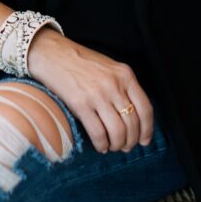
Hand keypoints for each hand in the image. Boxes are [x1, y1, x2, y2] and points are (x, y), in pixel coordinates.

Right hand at [26, 27, 153, 152]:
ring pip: (118, 131)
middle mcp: (115, 85)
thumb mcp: (109, 68)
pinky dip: (101, 144)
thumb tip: (132, 116)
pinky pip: (98, 133)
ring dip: (117, 145)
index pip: (145, 108)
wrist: (53, 54)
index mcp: (125, 75)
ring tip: (112, 147)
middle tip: (125, 147)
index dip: (147, 129)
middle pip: (132, 123)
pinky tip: (100, 146)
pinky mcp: (81, 104)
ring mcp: (98, 94)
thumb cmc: (81, 62)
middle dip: (131, 141)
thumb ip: (122, 87)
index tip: (144, 141)